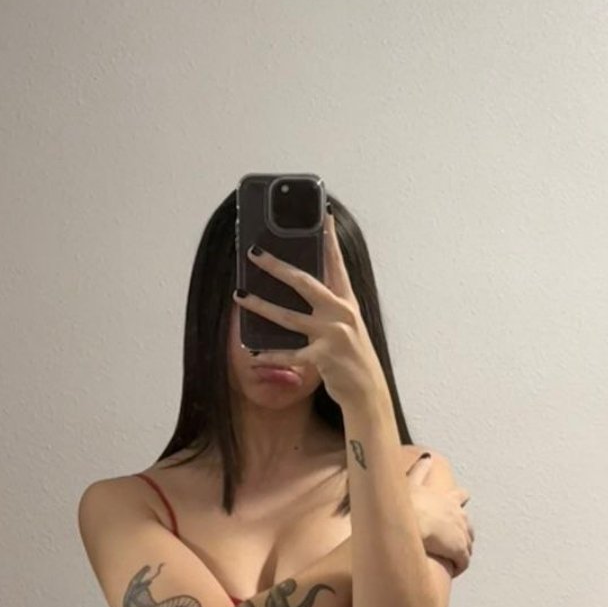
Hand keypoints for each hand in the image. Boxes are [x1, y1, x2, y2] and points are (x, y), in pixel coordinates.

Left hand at [234, 209, 389, 412]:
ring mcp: (333, 334)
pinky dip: (270, 354)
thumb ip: (328, 306)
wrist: (367, 392)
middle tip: (254, 252)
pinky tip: (253, 352)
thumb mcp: (346, 325)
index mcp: (347, 301)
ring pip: (288, 316)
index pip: (336, 263)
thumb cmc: (352, 357)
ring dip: (260, 305)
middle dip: (276, 266)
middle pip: (303, 282)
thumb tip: (297, 287)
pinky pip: (290, 354)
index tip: (321, 214)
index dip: (328, 238)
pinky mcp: (324, 357)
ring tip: (239, 295)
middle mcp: (341, 313)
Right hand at [405, 454, 474, 576]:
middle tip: (456, 540)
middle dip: (464, 531)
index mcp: (447, 498)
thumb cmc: (406, 502)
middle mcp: (459, 515)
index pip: (460, 497)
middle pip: (468, 524)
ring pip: (468, 545)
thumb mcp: (412, 481)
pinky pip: (463, 562)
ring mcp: (461, 533)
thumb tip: (426, 457)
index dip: (458, 503)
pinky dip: (458, 566)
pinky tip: (452, 570)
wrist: (408, 520)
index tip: (458, 507)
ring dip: (460, 551)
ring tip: (451, 560)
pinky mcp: (460, 551)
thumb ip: (420, 469)